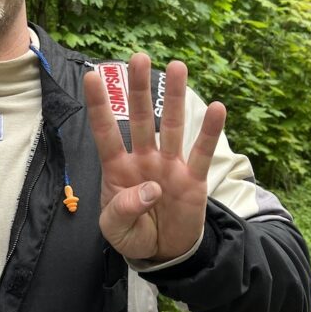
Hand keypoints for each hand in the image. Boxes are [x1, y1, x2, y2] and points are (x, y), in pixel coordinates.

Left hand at [83, 54, 225, 261]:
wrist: (163, 254)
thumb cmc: (133, 235)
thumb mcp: (116, 230)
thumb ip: (124, 210)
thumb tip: (151, 188)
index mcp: (117, 168)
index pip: (105, 133)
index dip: (99, 106)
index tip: (91, 77)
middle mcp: (143, 159)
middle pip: (141, 119)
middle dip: (139, 89)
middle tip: (137, 58)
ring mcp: (169, 166)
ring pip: (173, 126)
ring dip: (175, 97)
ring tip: (177, 66)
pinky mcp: (193, 179)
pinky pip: (202, 153)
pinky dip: (210, 132)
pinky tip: (218, 108)